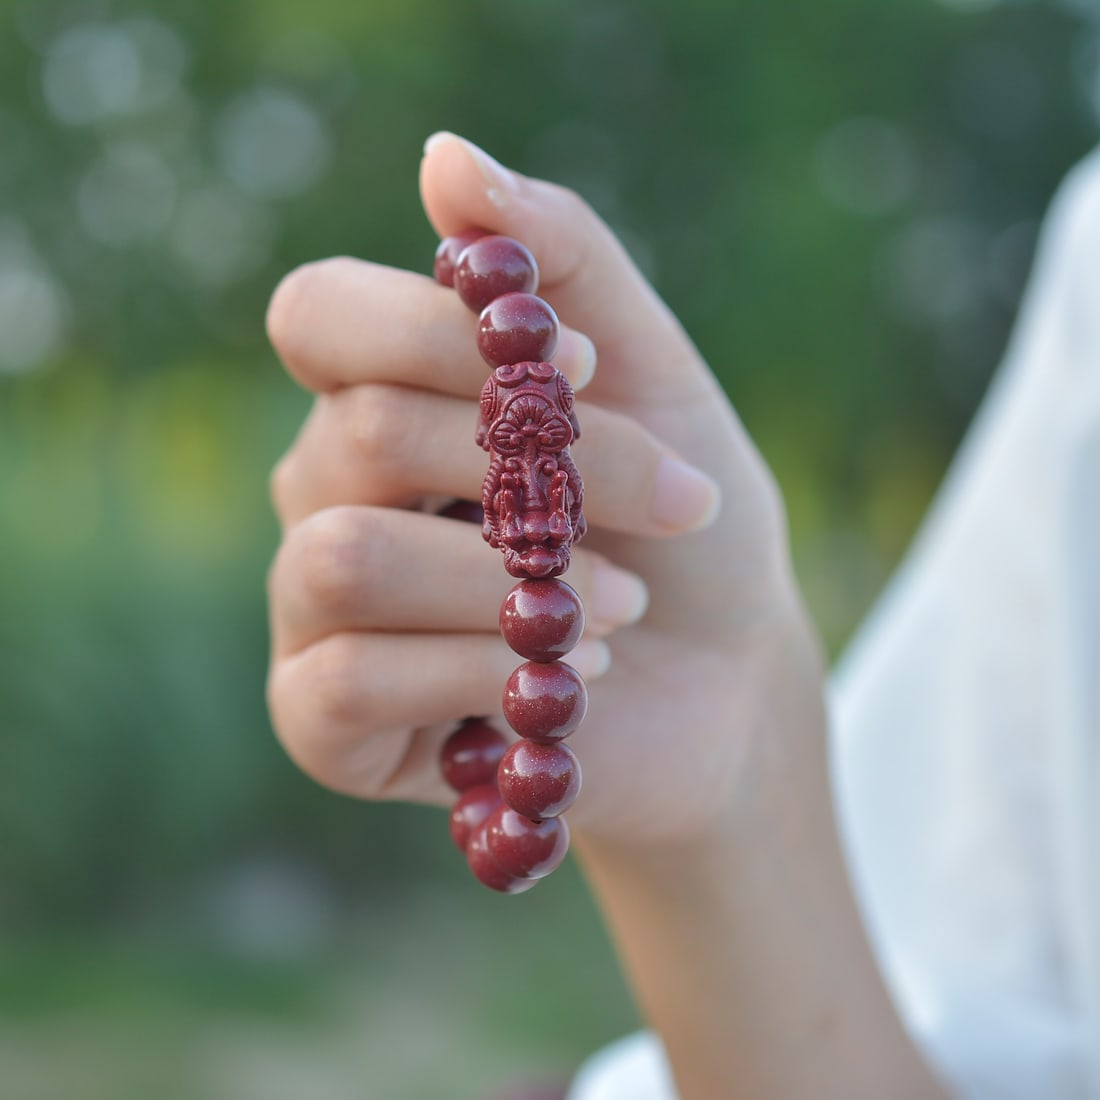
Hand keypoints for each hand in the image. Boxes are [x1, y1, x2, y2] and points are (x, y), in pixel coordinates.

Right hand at [265, 132, 822, 849]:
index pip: (322, 316)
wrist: (721, 678)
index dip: (440, 333)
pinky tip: (559, 684)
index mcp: (386, 395)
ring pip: (346, 558)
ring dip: (509, 585)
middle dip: (539, 474)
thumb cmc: (679, 523)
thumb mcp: (654, 375)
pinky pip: (347, 682)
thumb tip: (443, 155)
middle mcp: (327, 491)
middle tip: (666, 509)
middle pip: (361, 434)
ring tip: (619, 608)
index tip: (583, 372)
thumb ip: (561, 260)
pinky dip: (477, 674)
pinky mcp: (321, 719)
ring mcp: (311, 607)